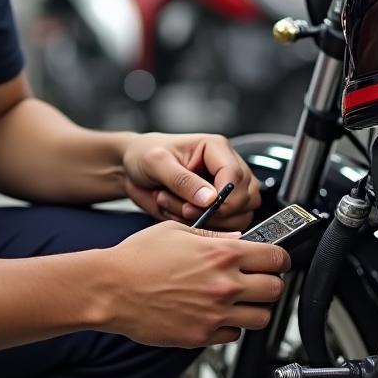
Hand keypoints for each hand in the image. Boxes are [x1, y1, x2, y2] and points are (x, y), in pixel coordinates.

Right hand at [105, 222, 289, 346]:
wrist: (110, 288)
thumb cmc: (138, 257)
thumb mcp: (178, 231)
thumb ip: (214, 236)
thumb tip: (238, 238)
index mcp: (222, 253)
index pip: (275, 258)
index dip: (280, 258)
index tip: (276, 260)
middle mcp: (224, 284)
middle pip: (275, 290)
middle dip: (271, 283)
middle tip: (259, 280)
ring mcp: (215, 313)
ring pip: (261, 318)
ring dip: (255, 308)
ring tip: (240, 300)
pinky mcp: (201, 336)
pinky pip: (233, 335)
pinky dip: (231, 326)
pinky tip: (217, 314)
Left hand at [122, 132, 261, 230]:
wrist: (131, 169)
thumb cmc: (144, 155)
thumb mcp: (157, 162)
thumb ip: (183, 180)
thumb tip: (210, 198)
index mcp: (216, 149)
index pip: (237, 177)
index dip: (225, 198)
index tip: (202, 207)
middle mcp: (225, 168)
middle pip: (246, 200)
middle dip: (214, 212)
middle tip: (183, 208)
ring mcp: (223, 190)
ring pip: (237, 217)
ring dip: (205, 221)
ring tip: (174, 206)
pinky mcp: (216, 209)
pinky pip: (222, 228)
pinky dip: (200, 228)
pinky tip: (177, 213)